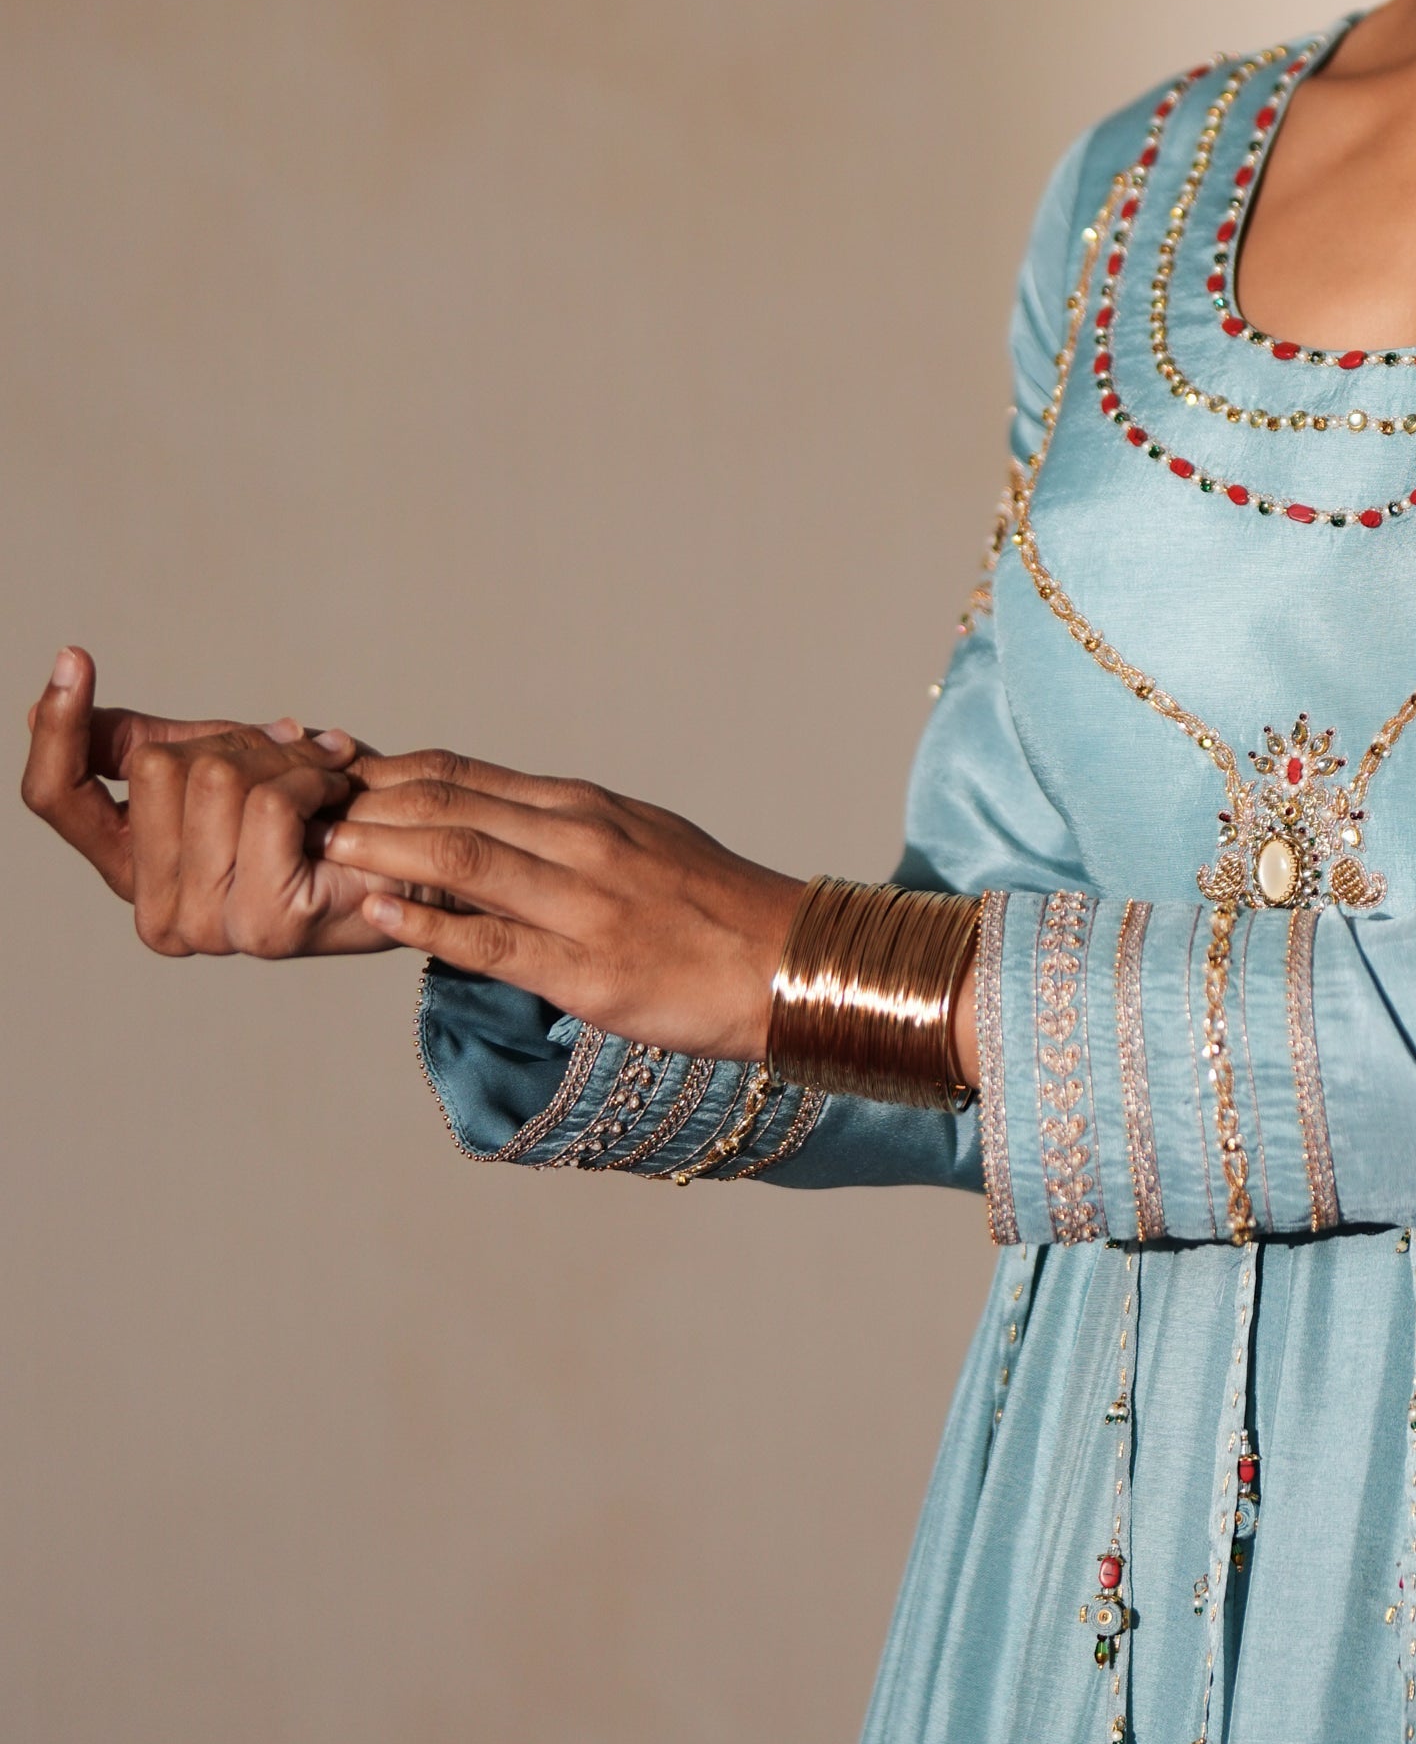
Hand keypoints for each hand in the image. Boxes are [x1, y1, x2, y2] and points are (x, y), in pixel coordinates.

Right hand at [21, 646, 389, 954]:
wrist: (417, 865)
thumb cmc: (318, 814)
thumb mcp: (221, 765)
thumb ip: (142, 744)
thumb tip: (48, 702)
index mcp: (131, 872)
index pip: (57, 796)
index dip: (59, 728)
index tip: (74, 658)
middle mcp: (156, 913)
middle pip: (158, 767)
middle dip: (233, 741)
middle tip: (289, 756)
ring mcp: (208, 926)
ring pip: (215, 779)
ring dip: (282, 758)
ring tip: (318, 779)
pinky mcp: (266, 924)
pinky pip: (270, 803)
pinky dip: (312, 778)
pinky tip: (335, 799)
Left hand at [330, 750, 804, 1059]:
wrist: (787, 961)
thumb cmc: (710, 905)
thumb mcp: (635, 837)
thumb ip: (559, 830)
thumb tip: (483, 823)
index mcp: (583, 806)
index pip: (459, 775)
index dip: (383, 773)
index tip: (327, 779)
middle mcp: (578, 840)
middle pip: (447, 805)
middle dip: (365, 805)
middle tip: (300, 810)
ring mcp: (582, 904)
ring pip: (460, 859)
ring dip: (381, 849)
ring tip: (323, 849)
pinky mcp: (585, 971)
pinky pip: (490, 940)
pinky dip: (426, 923)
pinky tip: (379, 913)